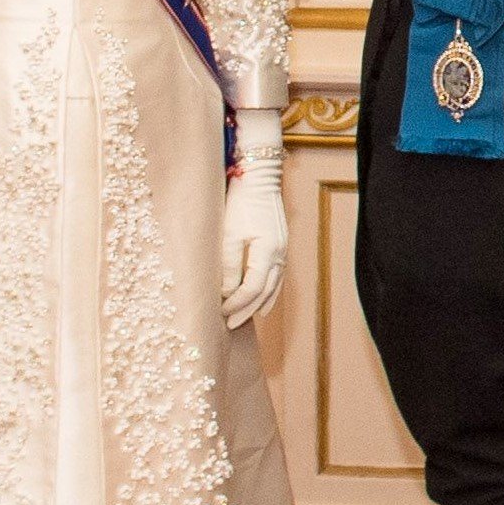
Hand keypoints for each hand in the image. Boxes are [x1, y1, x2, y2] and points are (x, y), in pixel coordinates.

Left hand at [220, 169, 288, 326]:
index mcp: (268, 251)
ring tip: (247, 317)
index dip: (237, 304)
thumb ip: (229, 266)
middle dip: (248, 309)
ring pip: (275, 285)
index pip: (254, 288)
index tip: (220, 313)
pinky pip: (277, 275)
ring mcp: (283, 248)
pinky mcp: (280, 243)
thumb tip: (227, 293)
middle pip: (267, 291)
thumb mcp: (229, 234)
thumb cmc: (240, 203)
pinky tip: (264, 298)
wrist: (259, 178)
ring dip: (260, 303)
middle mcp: (280, 253)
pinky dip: (270, 290)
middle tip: (230, 325)